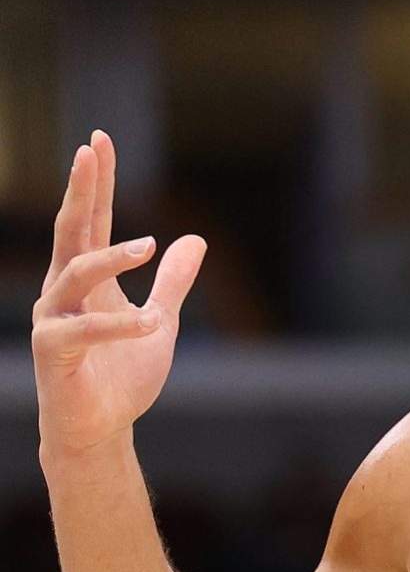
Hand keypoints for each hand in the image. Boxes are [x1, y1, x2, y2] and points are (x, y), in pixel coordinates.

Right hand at [32, 130, 206, 456]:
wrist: (102, 429)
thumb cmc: (123, 377)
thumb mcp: (161, 321)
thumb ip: (173, 282)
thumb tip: (195, 240)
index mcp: (88, 281)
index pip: (91, 222)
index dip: (97, 184)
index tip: (99, 142)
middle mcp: (63, 291)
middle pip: (70, 229)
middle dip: (81, 189)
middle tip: (89, 150)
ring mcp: (53, 319)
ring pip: (75, 272)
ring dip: (112, 257)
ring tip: (149, 246)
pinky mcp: (54, 351)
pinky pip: (85, 329)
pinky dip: (119, 324)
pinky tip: (149, 323)